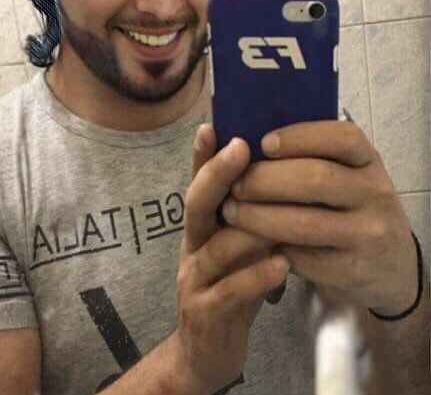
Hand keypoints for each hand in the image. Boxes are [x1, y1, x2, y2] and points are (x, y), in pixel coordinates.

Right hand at [171, 125, 288, 394]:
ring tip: (277, 209)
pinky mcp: (205, 314)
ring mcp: (194, 281)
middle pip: (196, 205)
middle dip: (217, 175)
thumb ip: (250, 215)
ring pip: (214, 248)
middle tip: (240, 147)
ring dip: (247, 227)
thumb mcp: (237, 247)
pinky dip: (256, 277)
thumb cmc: (232, 287)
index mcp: (203, 228)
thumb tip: (278, 173)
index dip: (201, 156)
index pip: (199, 184)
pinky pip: (229, 292)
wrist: (206, 352)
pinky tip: (282, 264)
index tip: (211, 124)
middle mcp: (193, 247)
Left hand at [220, 120, 417, 316]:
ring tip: (231, 211)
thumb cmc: (351, 207)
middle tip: (235, 185)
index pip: (342, 137)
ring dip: (258, 217)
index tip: (264, 143)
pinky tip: (252, 241)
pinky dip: (272, 249)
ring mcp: (368, 234)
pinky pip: (304, 258)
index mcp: (368, 160)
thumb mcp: (346, 174)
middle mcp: (374, 193)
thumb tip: (246, 141)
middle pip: (316, 179)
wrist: (391, 266)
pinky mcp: (354, 271)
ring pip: (305, 223)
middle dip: (265, 180)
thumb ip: (311, 156)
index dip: (299, 137)